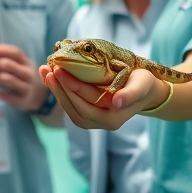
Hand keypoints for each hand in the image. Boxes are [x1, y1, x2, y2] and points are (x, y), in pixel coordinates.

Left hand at [0, 44, 45, 112]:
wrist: (37, 96)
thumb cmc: (19, 76)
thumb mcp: (17, 64)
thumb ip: (3, 57)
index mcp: (26, 62)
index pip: (15, 52)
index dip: (0, 50)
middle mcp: (28, 74)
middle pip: (8, 64)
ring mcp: (27, 87)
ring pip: (7, 79)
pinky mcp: (23, 101)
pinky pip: (8, 96)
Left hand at [38, 64, 165, 130]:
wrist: (146, 91)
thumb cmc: (143, 84)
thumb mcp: (142, 85)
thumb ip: (131, 94)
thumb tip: (116, 102)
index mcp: (115, 117)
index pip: (88, 100)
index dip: (73, 86)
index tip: (60, 70)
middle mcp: (103, 123)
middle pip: (75, 108)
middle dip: (60, 89)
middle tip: (48, 69)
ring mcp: (95, 121)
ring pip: (70, 109)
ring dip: (56, 91)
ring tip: (45, 72)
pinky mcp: (89, 115)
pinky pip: (71, 106)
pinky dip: (60, 92)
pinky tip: (52, 77)